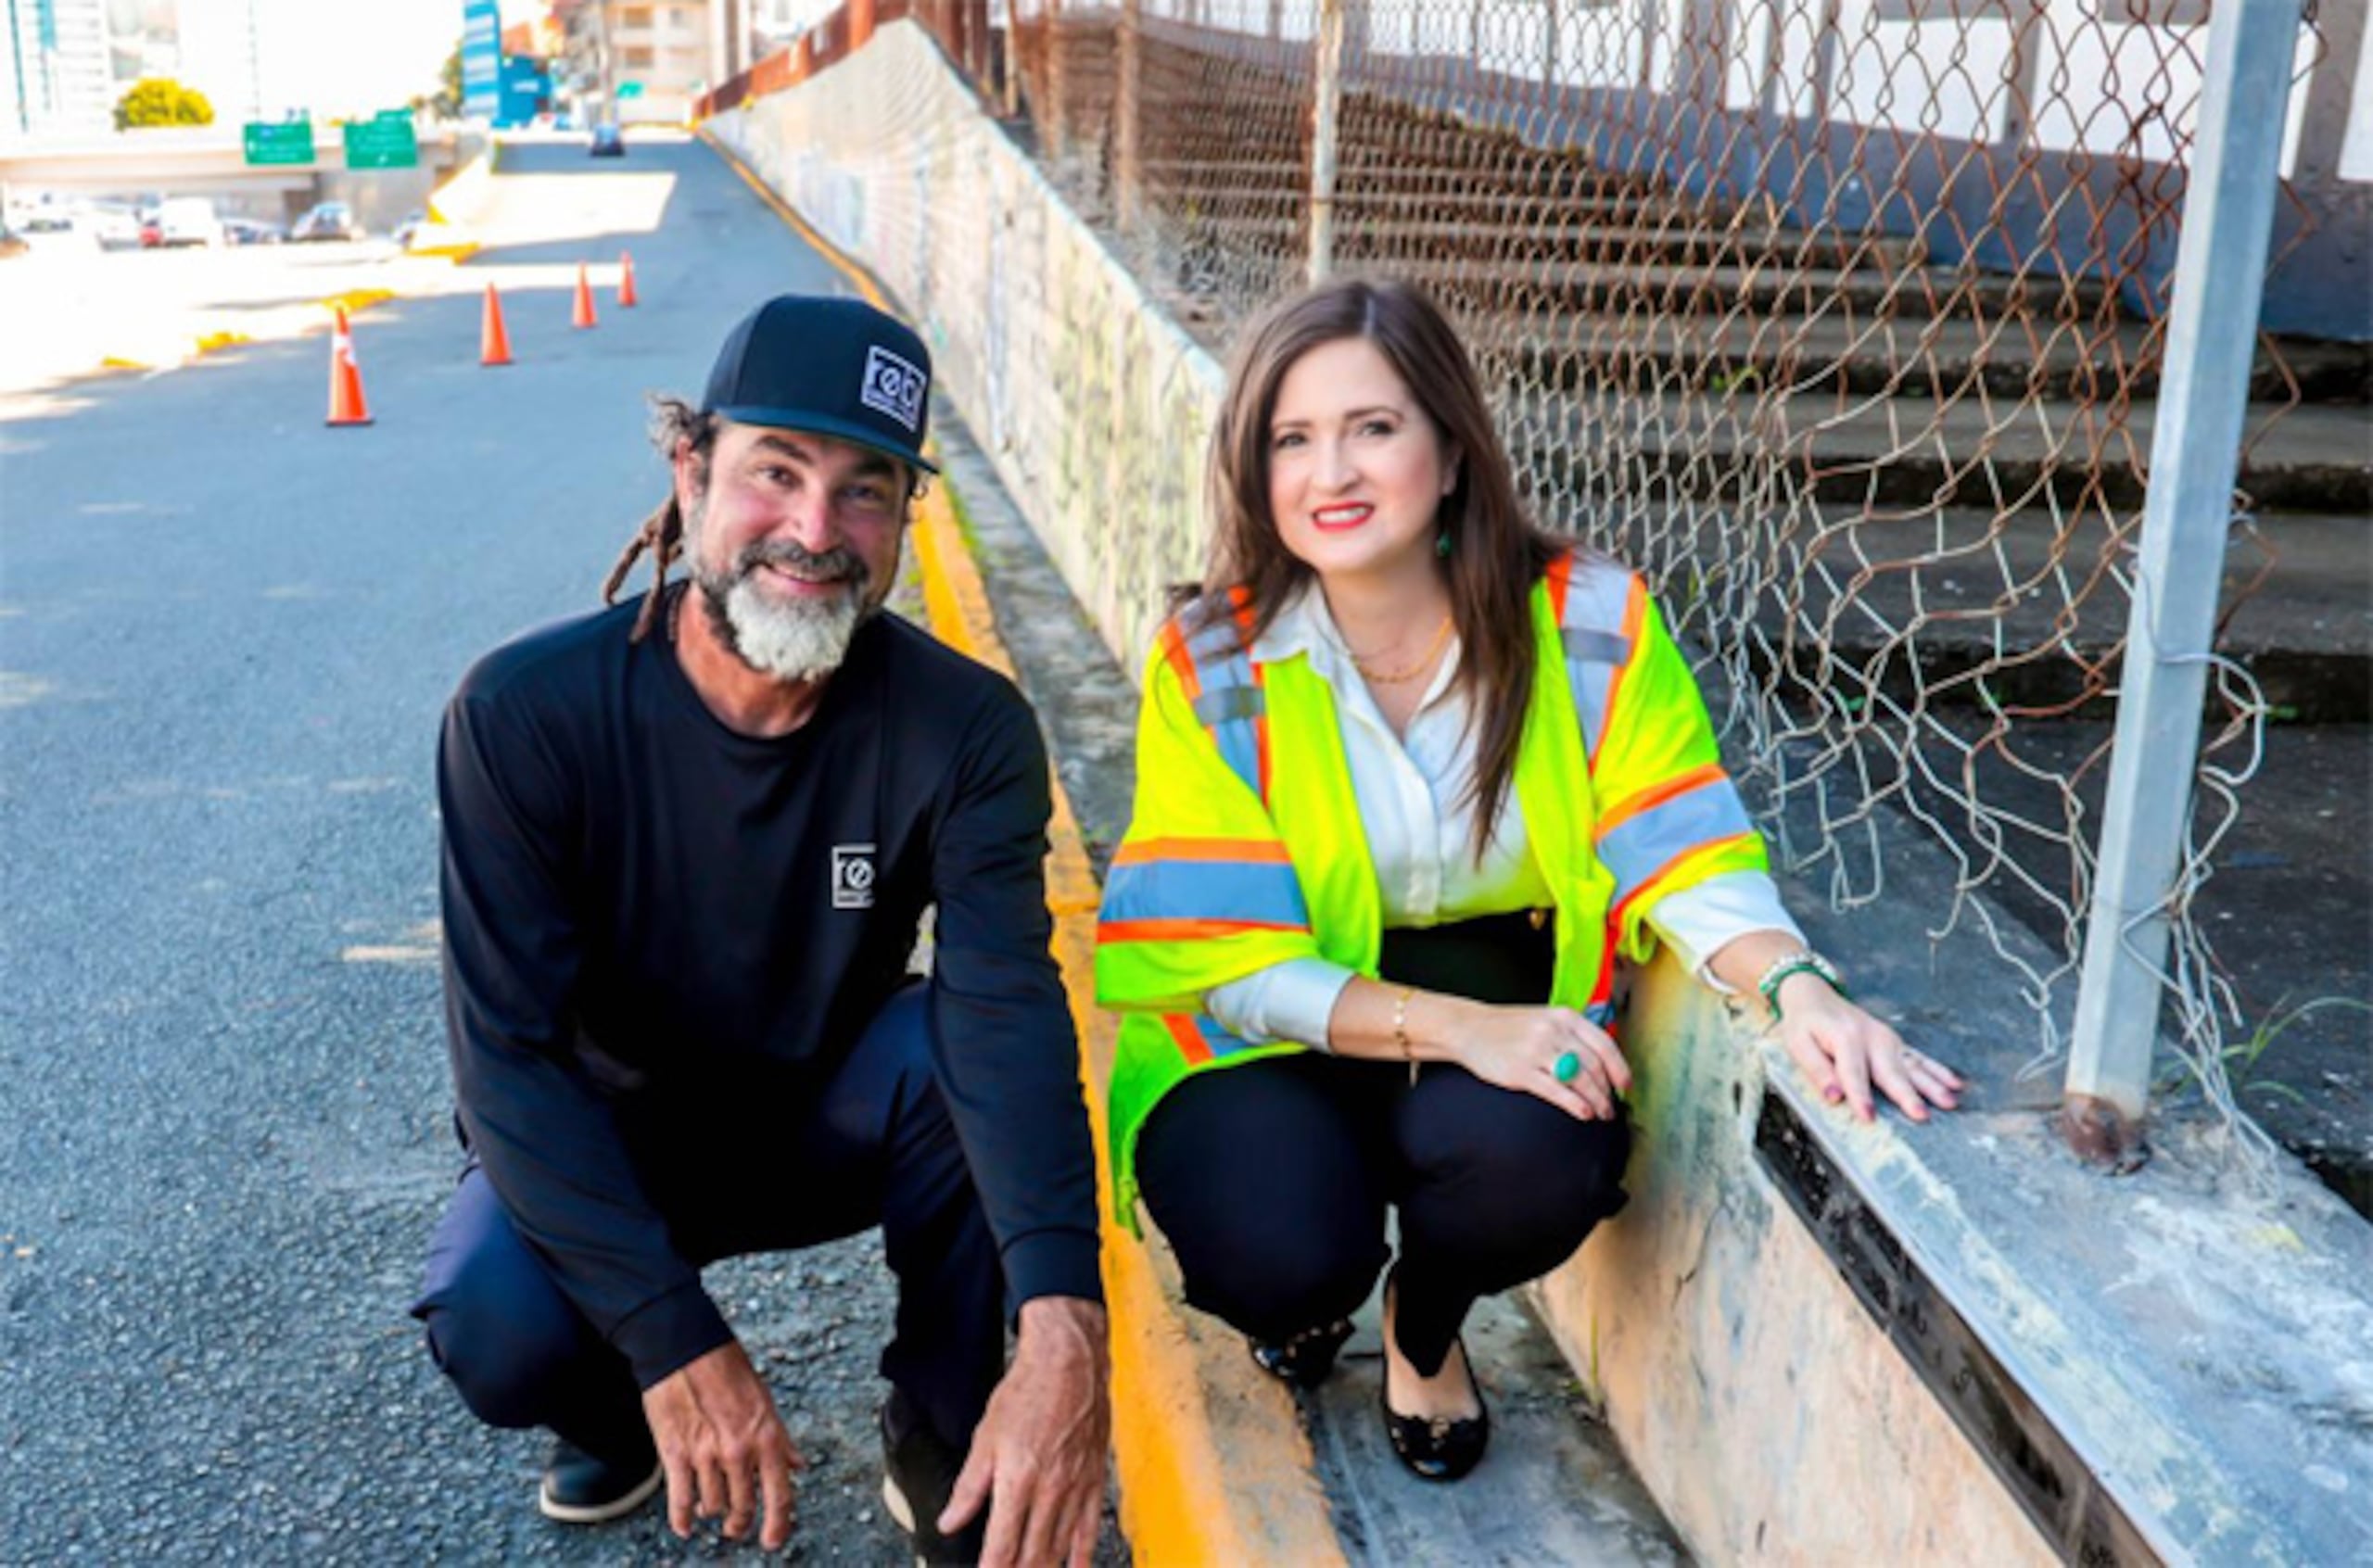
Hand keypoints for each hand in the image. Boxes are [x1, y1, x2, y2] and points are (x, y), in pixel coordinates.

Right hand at [640, 1339, 804, 1548]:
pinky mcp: (675, 1455)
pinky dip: (683, 1519)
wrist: (684, 1348)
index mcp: (767, 1438)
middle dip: (741, 1524)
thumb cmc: (727, 1369)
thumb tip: (798, 1465)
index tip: (773, 1541)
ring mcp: (706, 1456)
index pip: (780, 1495)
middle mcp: (739, 1452)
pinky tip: (685, 1527)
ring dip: (714, 1514)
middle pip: (744, 1508)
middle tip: (737, 1528)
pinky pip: (681, 1500)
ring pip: (714, 1506)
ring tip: (712, 1511)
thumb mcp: (765, 1401)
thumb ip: (781, 1439)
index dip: (778, 1525)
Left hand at [941, 1296, 1110, 1567]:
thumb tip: (949, 1522)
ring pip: (1059, 1547)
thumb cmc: (1026, 1393)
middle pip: (1033, 1553)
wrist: (1069, 1363)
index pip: (1002, 1544)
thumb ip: (969, 1486)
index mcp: (1018, 1480)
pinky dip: (1081, 1555)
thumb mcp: (986, 1437)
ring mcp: (1076, 1487)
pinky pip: (1089, 1528)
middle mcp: (1050, 1489)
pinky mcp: (1094, 1480)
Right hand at [1448, 1001, 1630, 1118]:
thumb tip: (1605, 1063)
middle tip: (1611, 1106)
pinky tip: (1583, 1113)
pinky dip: (1575, 1105)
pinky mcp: (1521, 1071)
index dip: (1620, 1069)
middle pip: (1594, 1066)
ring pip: (1580, 1080)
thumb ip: (1574, 1035)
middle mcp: (1554, 1031)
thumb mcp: (1546, 1019)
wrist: (1470, 1028)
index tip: (1625, 1086)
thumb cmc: (1510, 1028)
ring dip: (1596, 1101)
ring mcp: (1537, 1050)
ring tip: (1600, 1114)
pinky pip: (1557, 1091)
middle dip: (1607, 1091)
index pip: (1604, 1045)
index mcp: (1565, 1016)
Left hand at [1772, 974, 1963, 1123]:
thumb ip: (1816, 1069)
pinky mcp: (1895, 1042)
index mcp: (1845, 1038)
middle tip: (1921, 1115)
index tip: (1869, 1117)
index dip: (1860, 1096)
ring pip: (1912, 1065)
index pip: (1853, 1072)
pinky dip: (1939, 1070)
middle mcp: (1872, 1038)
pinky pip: (1920, 1057)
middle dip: (1906, 1094)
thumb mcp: (1798, 1043)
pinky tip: (1955, 1083)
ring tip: (1949, 1102)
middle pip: (1890, 1070)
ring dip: (1932, 1084)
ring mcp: (1887, 1039)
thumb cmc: (1805, 1023)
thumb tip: (1833, 1097)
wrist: (1814, 995)